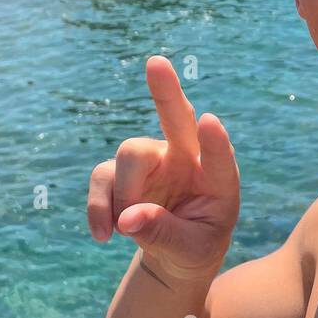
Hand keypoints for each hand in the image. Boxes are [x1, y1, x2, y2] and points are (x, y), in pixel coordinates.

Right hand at [87, 56, 239, 280]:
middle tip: (156, 62)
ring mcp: (153, 160)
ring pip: (130, 152)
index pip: (219, 156)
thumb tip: (127, 218)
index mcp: (217, 176)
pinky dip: (98, 207)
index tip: (209, 121)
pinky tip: (104, 235)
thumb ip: (163, 234)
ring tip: (121, 230)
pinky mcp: (121, 172)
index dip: (214, 140)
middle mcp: (186, 157)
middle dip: (165, 90)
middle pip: (175, 117)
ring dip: (122, 192)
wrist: (176, 254)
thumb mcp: (191, 251)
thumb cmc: (196, 245)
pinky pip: (102, 177)